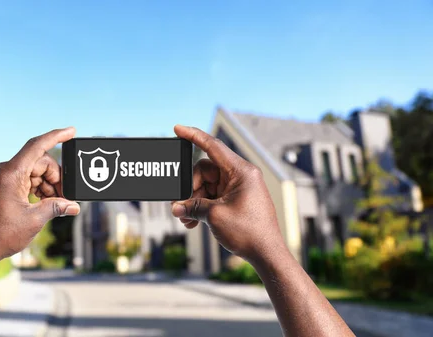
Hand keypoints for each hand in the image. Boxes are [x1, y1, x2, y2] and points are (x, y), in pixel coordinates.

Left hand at [0, 127, 79, 263]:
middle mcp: (2, 171)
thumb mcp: (34, 220)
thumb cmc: (0, 236)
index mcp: (9, 174)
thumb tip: (74, 206)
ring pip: (33, 171)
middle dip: (55, 177)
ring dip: (47, 184)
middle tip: (64, 198)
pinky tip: (43, 201)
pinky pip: (24, 178)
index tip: (72, 131)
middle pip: (39, 162)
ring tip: (54, 203)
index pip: (36, 146)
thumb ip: (56, 207)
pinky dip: (37, 187)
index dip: (56, 137)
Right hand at [171, 125, 284, 261]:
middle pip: (204, 171)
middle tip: (179, 205)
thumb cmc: (249, 232)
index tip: (177, 129)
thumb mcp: (215, 216)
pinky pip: (212, 197)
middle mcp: (241, 176)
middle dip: (189, 188)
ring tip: (185, 219)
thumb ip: (192, 207)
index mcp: (241, 171)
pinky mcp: (235, 200)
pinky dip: (201, 207)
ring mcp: (238, 188)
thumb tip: (176, 206)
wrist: (267, 254)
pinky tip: (192, 222)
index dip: (193, 136)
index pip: (213, 146)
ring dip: (193, 201)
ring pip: (206, 186)